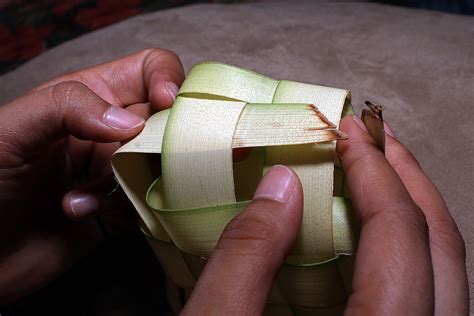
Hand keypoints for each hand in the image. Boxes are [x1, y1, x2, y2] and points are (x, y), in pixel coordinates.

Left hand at [0, 48, 183, 302]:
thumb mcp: (11, 129)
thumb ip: (67, 107)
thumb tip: (132, 123)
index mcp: (88, 97)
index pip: (149, 70)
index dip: (167, 78)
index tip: (166, 103)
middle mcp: (108, 130)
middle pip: (164, 120)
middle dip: (153, 141)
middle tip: (122, 162)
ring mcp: (117, 170)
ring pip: (161, 164)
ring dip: (126, 182)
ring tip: (79, 197)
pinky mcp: (120, 208)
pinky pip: (148, 202)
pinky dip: (120, 209)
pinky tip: (80, 212)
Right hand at [181, 116, 467, 314]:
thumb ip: (245, 259)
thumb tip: (281, 184)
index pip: (400, 241)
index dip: (375, 173)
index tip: (349, 131)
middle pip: (444, 254)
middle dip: (409, 181)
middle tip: (376, 137)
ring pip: (449, 280)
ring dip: (415, 214)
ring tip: (380, 170)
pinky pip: (429, 301)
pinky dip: (408, 253)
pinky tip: (373, 232)